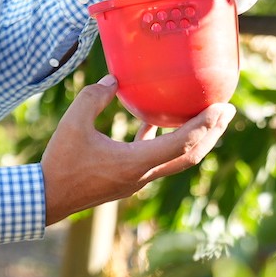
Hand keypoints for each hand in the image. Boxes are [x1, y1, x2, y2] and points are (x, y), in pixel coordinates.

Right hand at [40, 74, 235, 225]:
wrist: (47, 198)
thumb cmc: (60, 161)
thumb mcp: (74, 122)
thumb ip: (95, 96)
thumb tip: (116, 78)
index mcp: (136, 163)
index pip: (181, 144)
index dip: (204, 125)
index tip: (221, 107)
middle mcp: (143, 174)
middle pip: (189, 155)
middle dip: (211, 133)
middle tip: (227, 110)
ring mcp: (137, 178)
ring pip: (177, 158)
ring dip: (195, 138)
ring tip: (208, 116)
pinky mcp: (128, 177)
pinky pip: (155, 156)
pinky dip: (164, 139)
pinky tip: (155, 121)